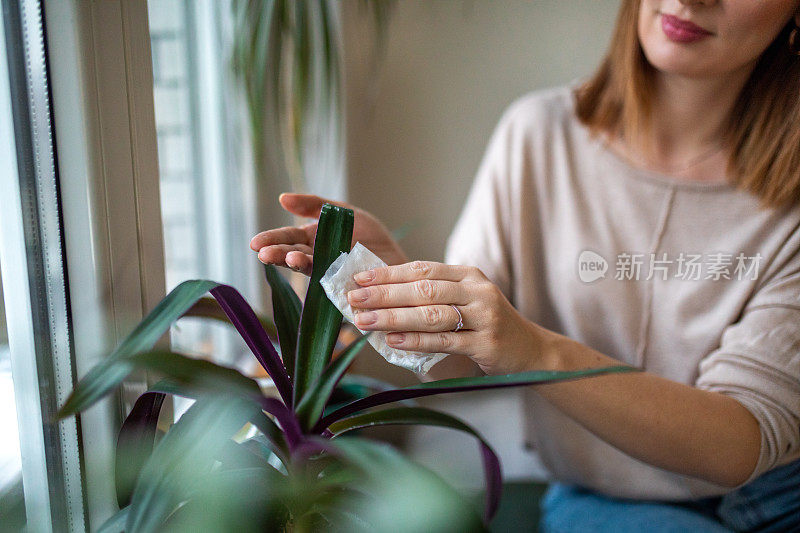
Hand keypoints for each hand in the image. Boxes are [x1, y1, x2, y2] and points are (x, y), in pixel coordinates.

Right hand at [250, 193, 408, 275]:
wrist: (397, 261)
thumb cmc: (370, 238)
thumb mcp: (344, 212)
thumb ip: (314, 204)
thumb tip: (282, 198)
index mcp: (313, 240)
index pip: (288, 238)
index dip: (272, 240)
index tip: (255, 243)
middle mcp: (317, 260)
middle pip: (293, 256)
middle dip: (278, 254)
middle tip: (264, 254)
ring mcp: (329, 276)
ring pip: (309, 270)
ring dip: (298, 264)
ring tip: (290, 258)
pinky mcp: (344, 289)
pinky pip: (331, 286)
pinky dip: (324, 279)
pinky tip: (320, 274)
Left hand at [346, 260, 545, 374]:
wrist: (529, 350)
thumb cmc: (486, 325)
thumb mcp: (465, 300)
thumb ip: (432, 295)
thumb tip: (380, 297)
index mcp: (467, 274)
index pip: (422, 268)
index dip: (389, 273)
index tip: (359, 278)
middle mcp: (477, 290)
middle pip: (423, 289)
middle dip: (385, 294)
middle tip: (354, 298)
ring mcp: (484, 316)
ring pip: (431, 314)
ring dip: (394, 317)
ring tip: (365, 320)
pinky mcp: (486, 343)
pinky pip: (444, 341)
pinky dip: (416, 340)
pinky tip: (392, 340)